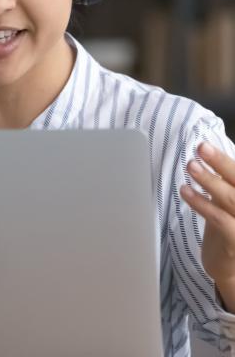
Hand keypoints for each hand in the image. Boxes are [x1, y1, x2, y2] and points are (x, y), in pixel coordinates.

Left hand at [180, 142, 234, 292]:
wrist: (231, 270)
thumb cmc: (229, 229)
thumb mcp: (228, 202)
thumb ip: (225, 182)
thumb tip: (207, 154)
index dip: (225, 160)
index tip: (207, 145)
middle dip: (221, 162)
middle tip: (202, 147)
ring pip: (231, 198)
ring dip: (209, 181)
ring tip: (191, 165)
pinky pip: (220, 219)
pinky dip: (202, 204)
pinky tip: (186, 192)